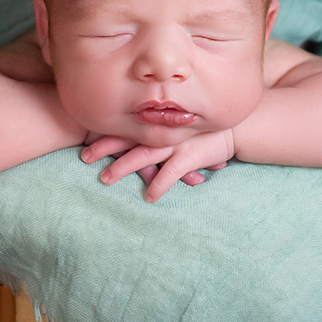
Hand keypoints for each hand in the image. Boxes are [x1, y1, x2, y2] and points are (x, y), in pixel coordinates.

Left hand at [81, 130, 234, 202]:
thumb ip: (163, 132)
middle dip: (104, 148)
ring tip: (105, 179)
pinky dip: (159, 184)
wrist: (237, 127)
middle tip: (83, 156)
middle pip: (127, 139)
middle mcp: (162, 132)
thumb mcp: (181, 125)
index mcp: (158, 123)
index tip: (84, 138)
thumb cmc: (205, 129)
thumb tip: (141, 140)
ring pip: (143, 156)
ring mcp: (175, 143)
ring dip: (123, 166)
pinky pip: (170, 173)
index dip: (105, 133)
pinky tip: (149, 197)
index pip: (126, 126)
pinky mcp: (190, 156)